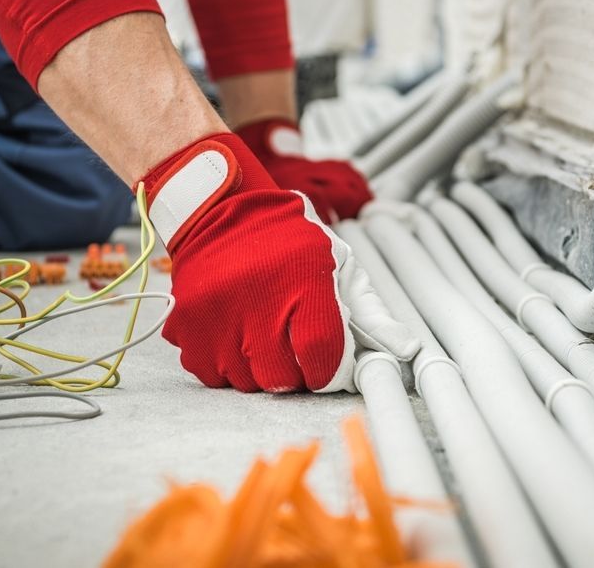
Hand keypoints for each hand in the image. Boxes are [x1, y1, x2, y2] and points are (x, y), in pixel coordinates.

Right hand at [141, 133, 417, 391]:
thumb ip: (372, 315)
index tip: (327, 362)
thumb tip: (407, 350)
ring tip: (263, 331)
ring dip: (260, 368)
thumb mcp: (340, 267)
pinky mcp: (186, 328)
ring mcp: (216, 318)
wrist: (219, 211)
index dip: (328, 369)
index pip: (321, 357)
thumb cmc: (288, 242)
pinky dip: (226, 364)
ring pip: (247, 382)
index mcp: (304, 283)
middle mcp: (257, 303)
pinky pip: (212, 375)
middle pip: (283, 379)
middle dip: (296, 370)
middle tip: (293, 341)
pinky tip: (235, 332)